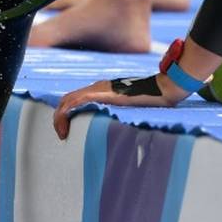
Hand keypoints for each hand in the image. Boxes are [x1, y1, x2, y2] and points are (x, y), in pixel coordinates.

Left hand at [53, 74, 188, 139]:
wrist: (162, 88)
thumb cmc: (154, 100)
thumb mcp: (133, 109)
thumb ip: (123, 116)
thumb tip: (122, 134)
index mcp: (103, 89)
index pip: (77, 99)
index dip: (67, 114)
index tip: (68, 131)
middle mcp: (97, 87)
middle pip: (68, 99)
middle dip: (60, 117)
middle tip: (62, 135)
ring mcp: (98, 88)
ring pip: (68, 100)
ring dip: (60, 118)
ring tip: (62, 135)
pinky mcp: (101, 93)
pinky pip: (76, 101)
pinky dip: (66, 114)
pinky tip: (65, 127)